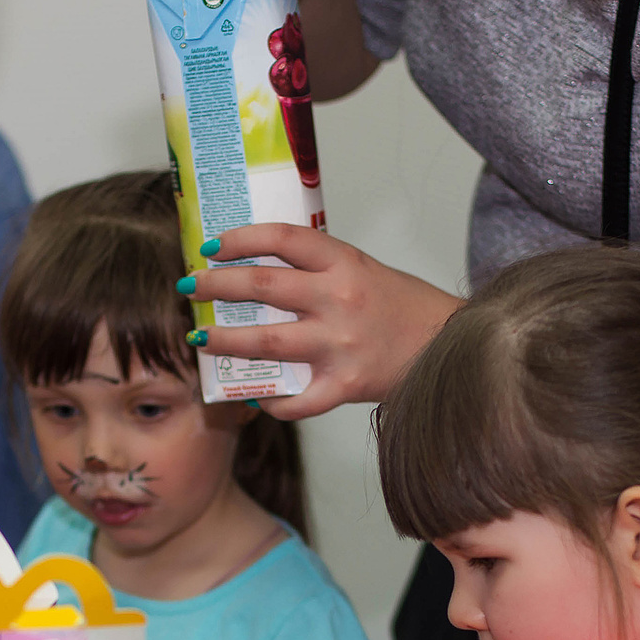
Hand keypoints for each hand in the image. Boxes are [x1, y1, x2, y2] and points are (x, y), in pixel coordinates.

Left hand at [189, 224, 460, 417]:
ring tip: (201, 337)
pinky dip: (271, 402)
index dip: (239, 238)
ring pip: (266, 342)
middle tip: (191, 287)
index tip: (210, 244)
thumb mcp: (363, 270)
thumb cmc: (402, 308)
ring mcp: (341, 345)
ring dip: (225, 340)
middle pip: (263, 286)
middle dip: (216, 284)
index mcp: (344, 263)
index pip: (282, 238)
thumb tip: (258, 268)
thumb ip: (318, 268)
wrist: (449, 347)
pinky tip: (257, 398)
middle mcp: (340, 300)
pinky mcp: (346, 386)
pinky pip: (296, 400)